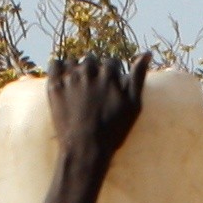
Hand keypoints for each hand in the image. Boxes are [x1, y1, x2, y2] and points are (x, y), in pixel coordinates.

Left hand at [49, 52, 147, 168]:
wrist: (85, 149)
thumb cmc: (113, 130)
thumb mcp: (134, 105)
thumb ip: (138, 77)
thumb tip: (147, 53)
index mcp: (109, 73)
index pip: (112, 62)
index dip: (112, 75)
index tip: (109, 89)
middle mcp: (89, 70)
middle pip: (92, 60)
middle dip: (94, 71)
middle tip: (93, 90)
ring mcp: (70, 77)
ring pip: (74, 62)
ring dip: (77, 70)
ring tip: (78, 88)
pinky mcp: (55, 86)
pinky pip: (55, 64)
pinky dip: (59, 68)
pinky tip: (64, 80)